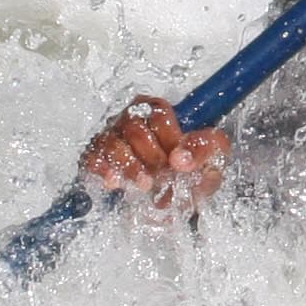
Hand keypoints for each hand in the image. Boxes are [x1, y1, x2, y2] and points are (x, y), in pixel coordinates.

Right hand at [78, 94, 231, 218]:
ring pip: (113, 142)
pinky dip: (103, 170)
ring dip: (129, 166)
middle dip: (150, 155)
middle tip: (162, 175)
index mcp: (161, 111)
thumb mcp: (212, 158)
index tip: (176, 160)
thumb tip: (180, 160)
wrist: (177, 193)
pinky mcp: (98, 155)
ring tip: (144, 185)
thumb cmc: (193, 168)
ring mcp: (113, 136)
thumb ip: (203, 152)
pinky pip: (93, 157)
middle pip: (133, 126)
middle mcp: (133, 119)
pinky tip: (114, 183)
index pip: (158, 112)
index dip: (168, 137)